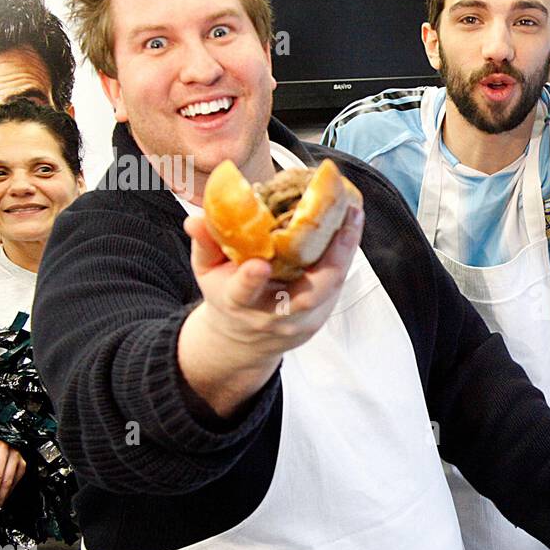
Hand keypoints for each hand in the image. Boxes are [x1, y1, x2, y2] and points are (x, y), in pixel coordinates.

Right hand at [183, 205, 363, 358]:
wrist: (246, 337)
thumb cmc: (227, 294)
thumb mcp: (207, 272)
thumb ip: (205, 245)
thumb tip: (195, 219)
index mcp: (239, 304)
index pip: (243, 294)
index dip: (250, 280)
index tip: (258, 264)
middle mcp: (274, 315)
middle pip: (305, 297)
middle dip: (328, 260)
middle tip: (343, 219)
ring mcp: (302, 318)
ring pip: (330, 288)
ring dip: (345, 250)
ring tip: (353, 213)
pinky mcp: (321, 314)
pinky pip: (338, 282)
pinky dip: (346, 252)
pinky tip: (352, 223)